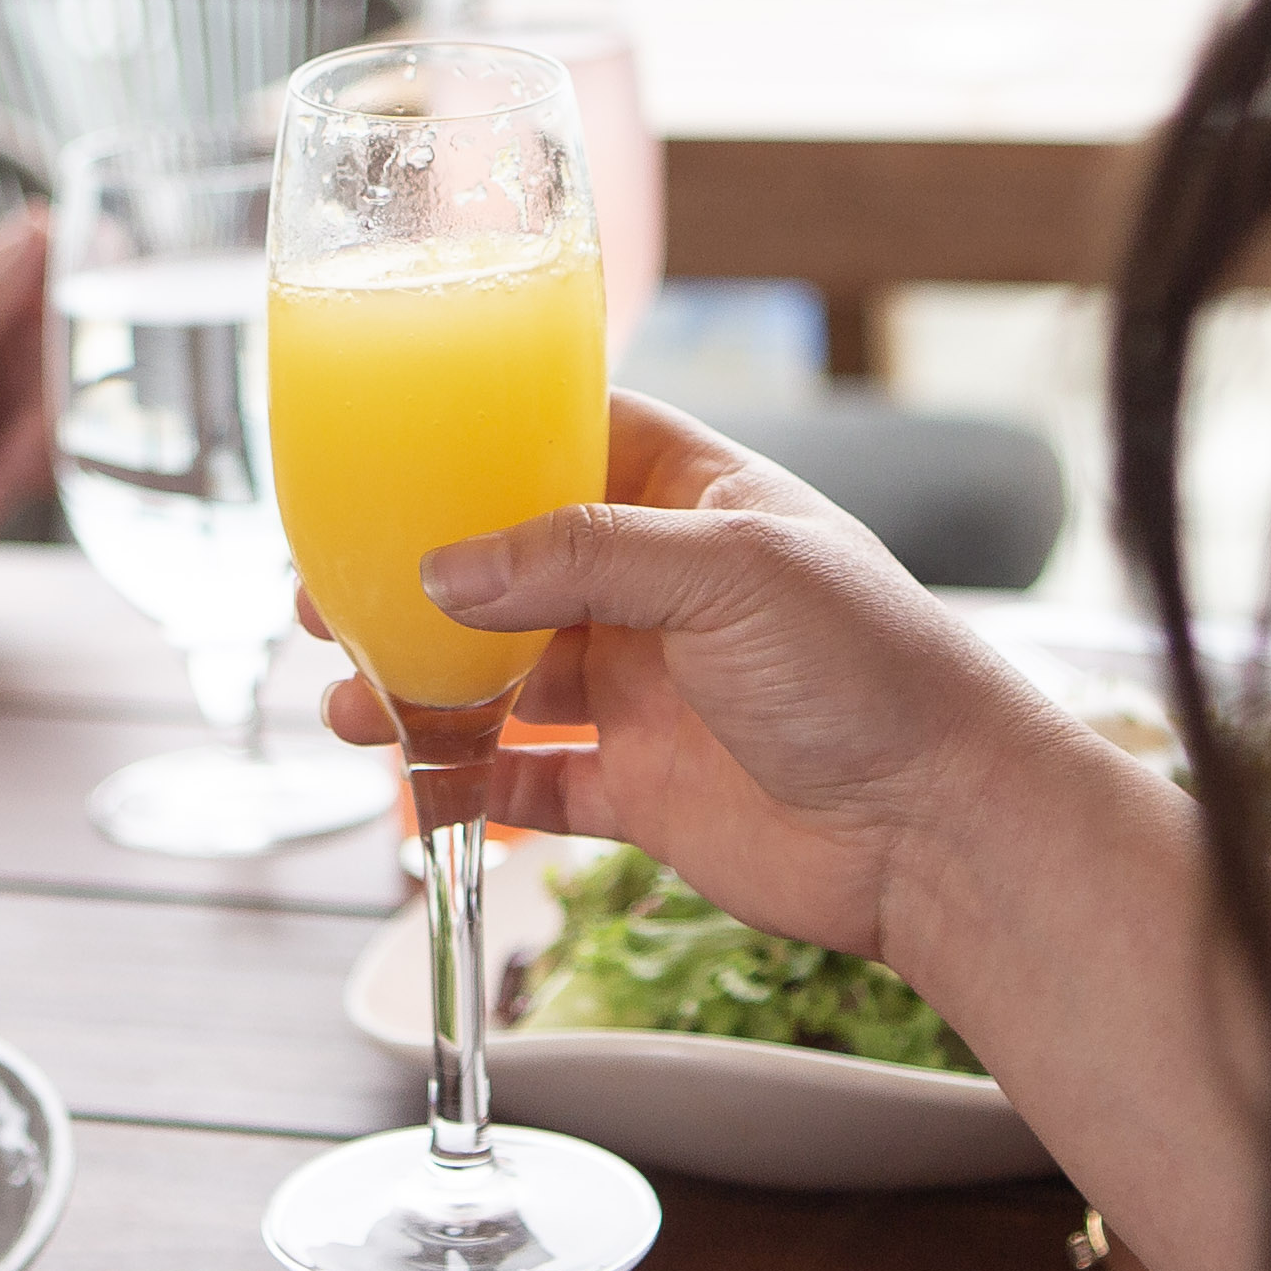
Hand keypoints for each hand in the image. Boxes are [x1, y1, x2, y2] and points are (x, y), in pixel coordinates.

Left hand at [0, 211, 58, 584]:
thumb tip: (41, 227)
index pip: (53, 249)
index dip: (79, 294)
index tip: (76, 348)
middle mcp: (0, 318)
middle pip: (78, 334)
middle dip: (49, 402)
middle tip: (9, 445)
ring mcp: (19, 371)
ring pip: (78, 391)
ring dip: (35, 446)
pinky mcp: (32, 421)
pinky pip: (71, 432)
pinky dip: (34, 466)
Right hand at [319, 393, 1092, 966]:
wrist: (941, 827)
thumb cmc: (873, 666)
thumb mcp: (729, 570)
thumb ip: (579, 559)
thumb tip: (446, 570)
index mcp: (689, 501)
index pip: (563, 443)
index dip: (473, 449)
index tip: (379, 465)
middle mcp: (657, 591)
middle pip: (504, 569)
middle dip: (415, 583)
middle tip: (328, 600)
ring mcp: (644, 691)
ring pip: (499, 679)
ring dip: (419, 688)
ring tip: (348, 704)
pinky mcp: (639, 789)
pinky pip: (526, 782)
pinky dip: (462, 787)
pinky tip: (412, 787)